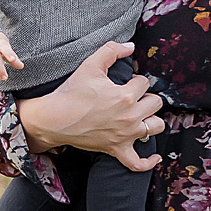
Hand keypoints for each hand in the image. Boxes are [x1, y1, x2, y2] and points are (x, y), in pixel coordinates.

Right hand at [15, 41, 162, 171]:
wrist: (54, 118)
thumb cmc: (71, 92)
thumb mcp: (90, 64)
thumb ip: (112, 50)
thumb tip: (130, 47)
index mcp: (126, 96)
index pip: (144, 83)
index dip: (135, 80)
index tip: (125, 82)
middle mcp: (130, 117)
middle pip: (155, 104)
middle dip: (146, 97)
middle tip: (132, 96)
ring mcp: (125, 136)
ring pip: (155, 128)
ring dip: (151, 120)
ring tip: (141, 115)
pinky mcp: (116, 150)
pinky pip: (138, 163)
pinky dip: (148, 162)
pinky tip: (155, 155)